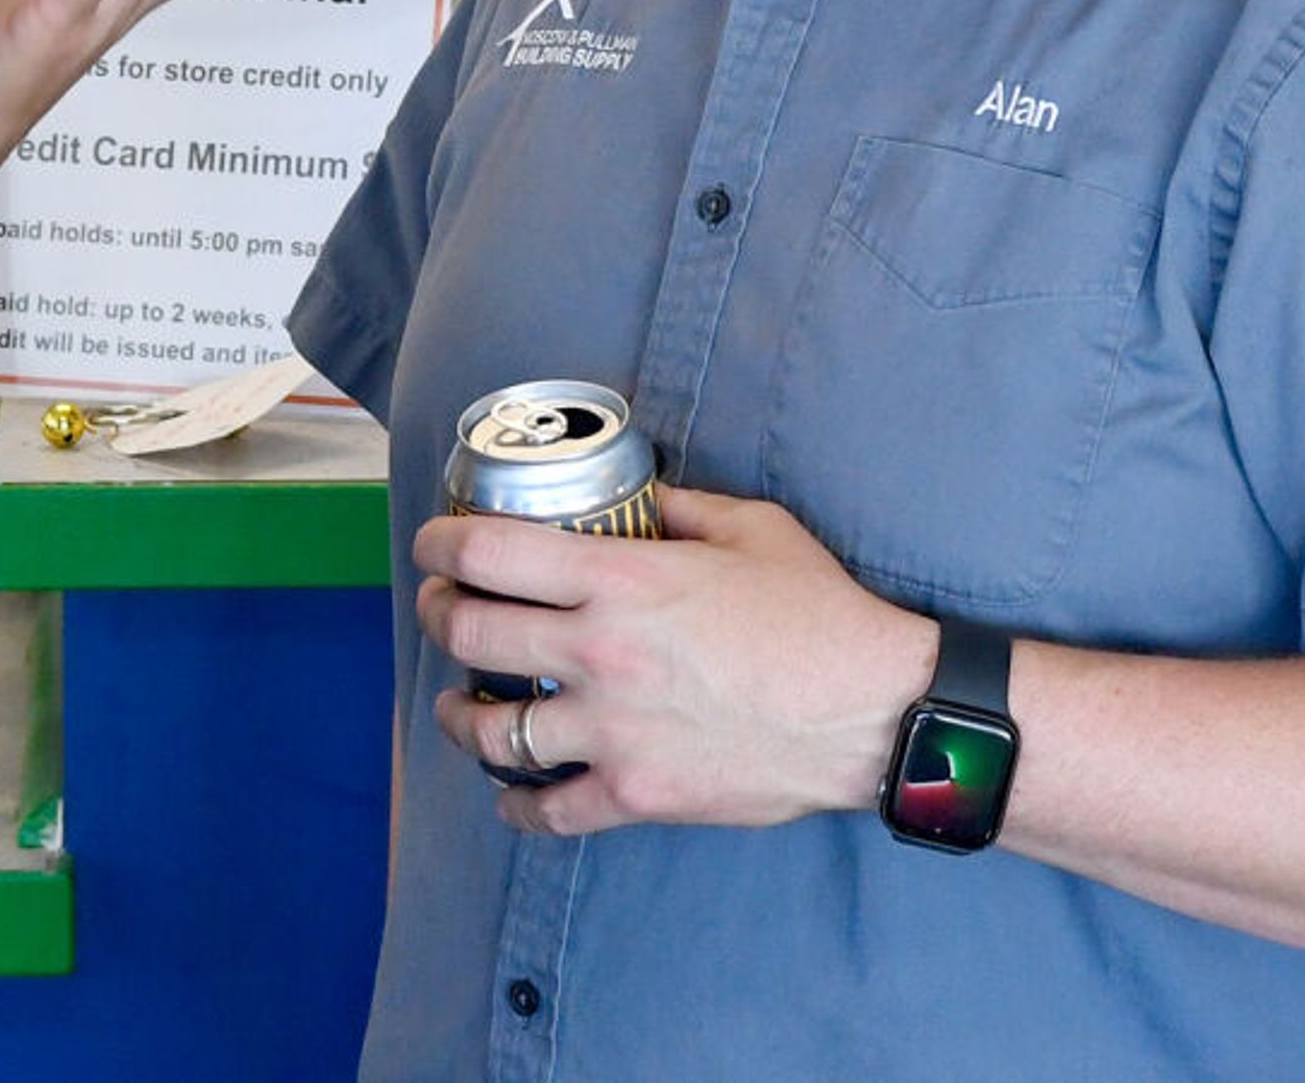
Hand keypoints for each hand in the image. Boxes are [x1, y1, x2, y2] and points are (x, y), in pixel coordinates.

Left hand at [414, 485, 937, 836]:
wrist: (871, 713)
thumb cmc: (817, 614)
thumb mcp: (751, 528)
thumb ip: (679, 507)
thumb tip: (638, 495)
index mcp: (622, 579)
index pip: (490, 553)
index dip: (442, 544)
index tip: (433, 542)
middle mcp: (600, 653)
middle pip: (469, 633)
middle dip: (436, 613)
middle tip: (438, 607)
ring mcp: (611, 731)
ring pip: (491, 731)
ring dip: (460, 713)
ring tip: (458, 703)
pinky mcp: (634, 794)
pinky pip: (546, 809)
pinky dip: (516, 803)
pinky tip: (510, 789)